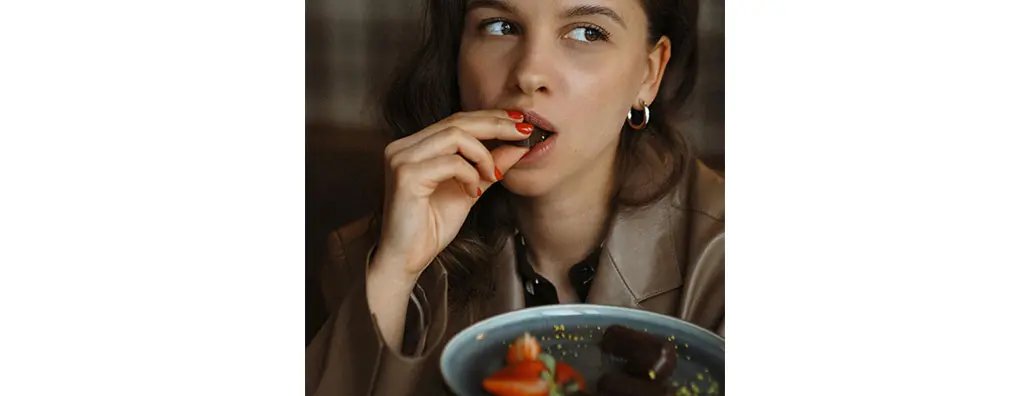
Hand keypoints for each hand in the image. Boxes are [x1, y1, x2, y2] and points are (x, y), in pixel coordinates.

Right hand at [374, 109, 531, 279]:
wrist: (407, 259)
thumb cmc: (430, 228)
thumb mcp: (470, 190)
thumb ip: (489, 166)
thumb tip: (518, 146)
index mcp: (415, 146)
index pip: (456, 121)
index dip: (490, 118)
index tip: (519, 121)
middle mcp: (404, 147)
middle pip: (457, 121)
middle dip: (496, 124)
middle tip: (523, 131)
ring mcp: (402, 158)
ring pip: (455, 135)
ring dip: (483, 154)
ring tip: (492, 175)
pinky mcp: (406, 175)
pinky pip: (451, 162)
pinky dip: (470, 174)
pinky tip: (473, 192)